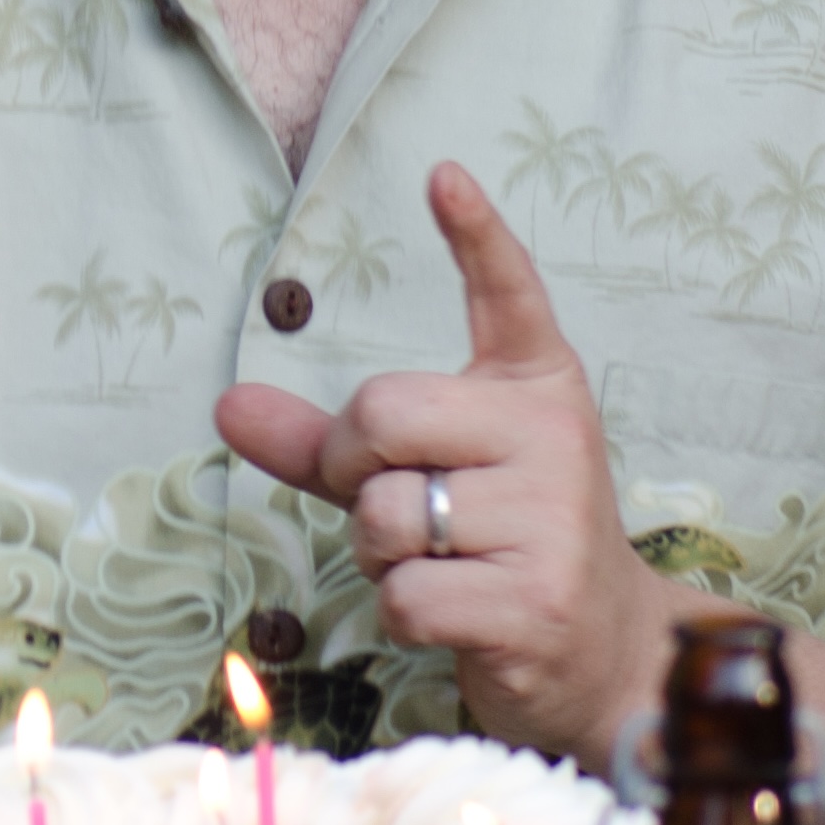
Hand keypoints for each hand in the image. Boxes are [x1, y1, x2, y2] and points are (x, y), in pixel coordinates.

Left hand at [211, 162, 696, 761]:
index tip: (443, 176)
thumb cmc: (493, 538)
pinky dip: (403, 610)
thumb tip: (226, 407)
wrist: (598, 648)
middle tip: (396, 497)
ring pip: (384, 515)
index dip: (475, 235)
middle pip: (381, 414)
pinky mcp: (536, 600)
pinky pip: (404, 593)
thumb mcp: (422, 473)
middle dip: (357, 467)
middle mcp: (554, 437)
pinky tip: (459, 611)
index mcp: (532, 387)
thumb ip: (325, 441)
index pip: (508, 294)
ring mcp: (553, 520)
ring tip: (445, 563)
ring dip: (382, 554)